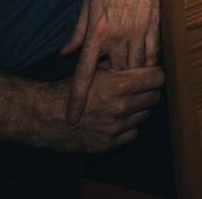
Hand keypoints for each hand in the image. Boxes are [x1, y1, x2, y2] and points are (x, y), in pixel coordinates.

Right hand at [28, 66, 163, 153]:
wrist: (45, 117)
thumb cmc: (69, 89)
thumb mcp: (93, 70)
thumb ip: (118, 65)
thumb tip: (141, 58)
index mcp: (118, 85)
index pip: (157, 78)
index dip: (155, 74)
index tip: (151, 73)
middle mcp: (120, 107)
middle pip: (155, 97)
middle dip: (149, 91)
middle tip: (140, 88)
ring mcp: (116, 128)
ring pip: (145, 115)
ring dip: (139, 108)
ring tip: (125, 103)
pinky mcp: (110, 144)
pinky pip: (134, 132)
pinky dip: (129, 126)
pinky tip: (117, 118)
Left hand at [60, 0, 167, 123]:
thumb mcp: (87, 6)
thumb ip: (76, 33)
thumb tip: (64, 53)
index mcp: (97, 33)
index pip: (84, 73)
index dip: (78, 98)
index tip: (73, 117)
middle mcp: (117, 37)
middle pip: (114, 76)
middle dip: (111, 87)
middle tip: (107, 91)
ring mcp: (137, 34)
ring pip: (135, 70)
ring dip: (130, 78)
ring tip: (125, 82)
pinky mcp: (153, 30)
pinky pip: (152, 57)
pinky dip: (147, 66)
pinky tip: (144, 68)